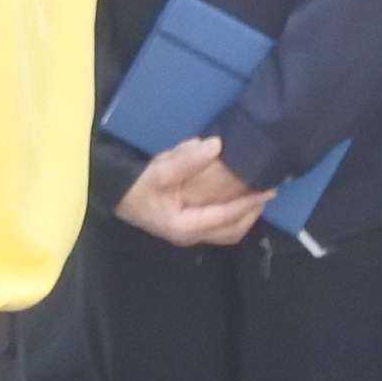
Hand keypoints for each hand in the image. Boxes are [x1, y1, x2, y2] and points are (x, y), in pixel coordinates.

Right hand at [115, 137, 271, 248]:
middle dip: (251, 213)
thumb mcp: (160, 170)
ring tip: (257, 197)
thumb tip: (216, 145)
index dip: (248, 203)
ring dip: (244, 215)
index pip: (226, 217)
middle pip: (231, 231)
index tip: (267, 190)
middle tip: (267, 193)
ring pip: (225, 231)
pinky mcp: (186, 225)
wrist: (114, 193)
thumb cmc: (136, 185)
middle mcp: (190, 235)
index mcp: (185, 227)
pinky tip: (236, 198)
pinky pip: (217, 224)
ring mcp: (188, 233)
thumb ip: (188, 160)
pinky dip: (231, 213)